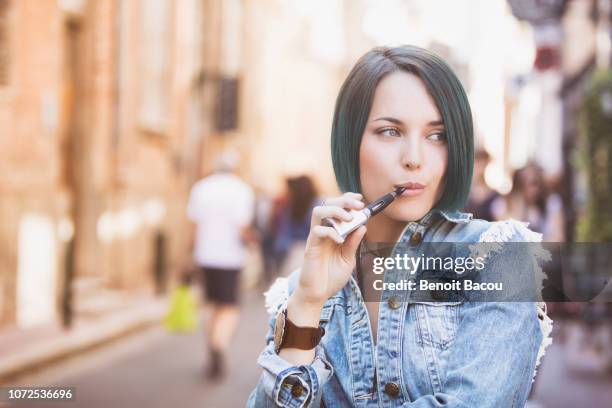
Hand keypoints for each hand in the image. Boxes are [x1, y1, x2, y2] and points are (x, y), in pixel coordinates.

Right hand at [292, 192, 366, 309]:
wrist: (318, 294)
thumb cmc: (331, 277)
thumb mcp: (349, 259)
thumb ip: (354, 243)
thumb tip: (363, 226)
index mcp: (332, 231)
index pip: (336, 207)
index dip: (347, 199)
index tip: (360, 199)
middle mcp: (323, 231)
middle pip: (327, 204)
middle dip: (344, 200)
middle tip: (358, 206)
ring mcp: (315, 238)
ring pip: (318, 211)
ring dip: (336, 211)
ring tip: (348, 219)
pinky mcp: (311, 247)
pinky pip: (317, 231)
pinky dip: (331, 232)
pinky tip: (340, 241)